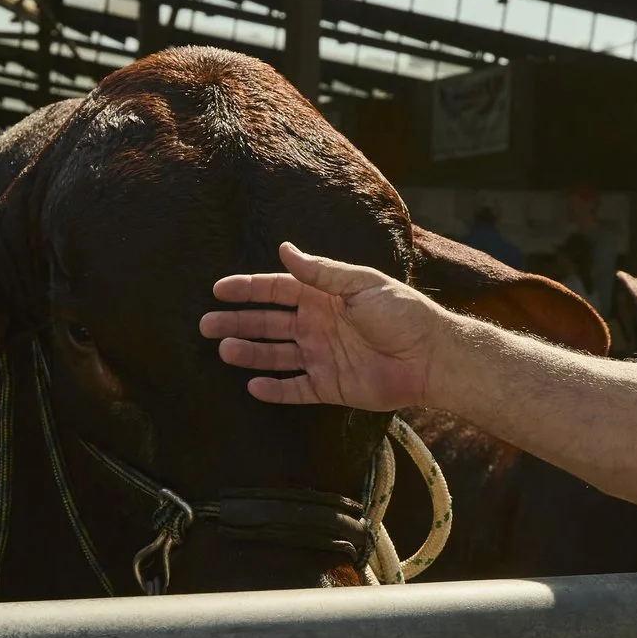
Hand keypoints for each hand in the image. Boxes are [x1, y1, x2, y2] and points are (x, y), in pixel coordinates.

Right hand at [200, 242, 447, 409]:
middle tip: (206, 324)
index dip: (248, 289)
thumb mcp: (362, 284)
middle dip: (237, 323)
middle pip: (268, 323)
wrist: (430, 357)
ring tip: (223, 351)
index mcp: (323, 297)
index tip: (219, 290)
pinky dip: (274, 389)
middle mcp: (317, 325)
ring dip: (249, 353)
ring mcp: (321, 356)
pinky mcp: (330, 385)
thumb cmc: (402, 314)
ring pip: (275, 354)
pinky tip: (253, 386)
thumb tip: (285, 248)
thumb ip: (322, 272)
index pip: (277, 290)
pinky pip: (295, 388)